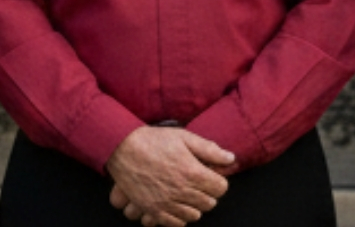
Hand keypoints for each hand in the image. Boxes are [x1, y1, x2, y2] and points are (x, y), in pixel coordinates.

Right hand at [104, 126, 234, 225]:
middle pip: (209, 203)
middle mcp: (182, 191)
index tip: (211, 175)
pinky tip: (177, 203)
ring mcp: (167, 203)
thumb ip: (210, 150)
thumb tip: (231, 159)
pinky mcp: (153, 210)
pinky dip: (180, 216)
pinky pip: (176, 223)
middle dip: (208, 193)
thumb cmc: (154, 141)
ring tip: (187, 193)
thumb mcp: (184, 137)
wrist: (123, 149)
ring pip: (195, 215)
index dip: (218, 181)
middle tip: (199, 183)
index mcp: (192, 172)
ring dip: (195, 205)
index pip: (221, 188)